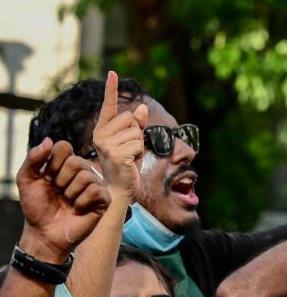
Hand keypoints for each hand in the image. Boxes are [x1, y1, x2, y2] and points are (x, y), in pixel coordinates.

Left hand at [16, 138, 109, 262]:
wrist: (45, 233)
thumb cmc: (36, 207)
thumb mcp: (26, 180)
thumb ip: (33, 158)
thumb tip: (48, 140)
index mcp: (63, 164)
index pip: (64, 147)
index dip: (53, 162)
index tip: (47, 177)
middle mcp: (81, 172)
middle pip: (76, 161)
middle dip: (61, 180)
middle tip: (58, 192)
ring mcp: (94, 185)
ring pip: (87, 176)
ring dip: (71, 193)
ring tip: (68, 202)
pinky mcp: (103, 200)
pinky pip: (97, 191)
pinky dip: (83, 202)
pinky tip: (78, 209)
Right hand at [92, 70, 146, 199]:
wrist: (120, 187)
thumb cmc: (126, 164)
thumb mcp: (132, 142)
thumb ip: (136, 125)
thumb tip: (141, 108)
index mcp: (102, 130)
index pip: (108, 106)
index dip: (111, 89)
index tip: (112, 73)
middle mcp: (100, 134)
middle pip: (130, 119)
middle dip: (136, 133)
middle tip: (130, 150)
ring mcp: (106, 144)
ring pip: (136, 132)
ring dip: (138, 145)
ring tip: (129, 157)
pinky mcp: (115, 154)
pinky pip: (137, 144)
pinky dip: (139, 153)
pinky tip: (131, 162)